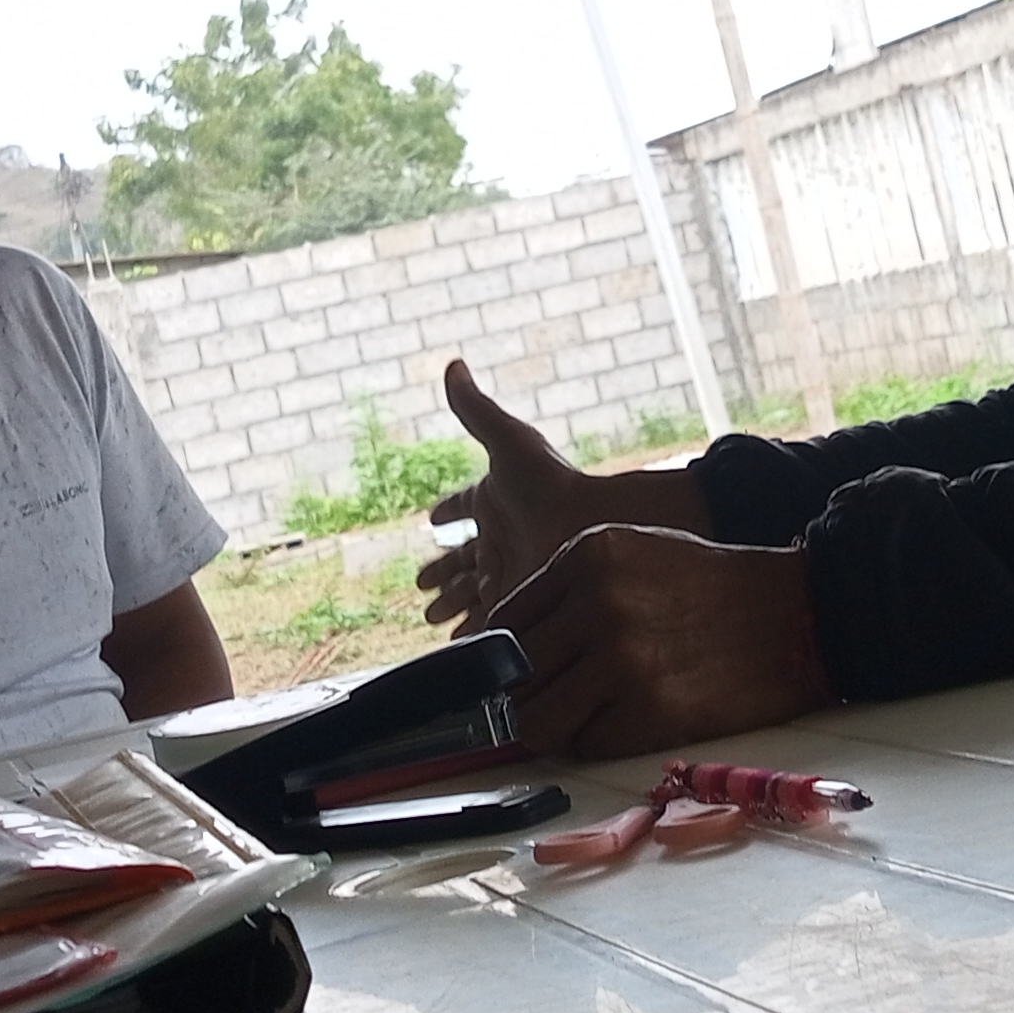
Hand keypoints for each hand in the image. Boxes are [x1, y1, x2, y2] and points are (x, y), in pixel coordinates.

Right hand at [419, 359, 710, 623]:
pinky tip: (456, 647)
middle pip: (463, 559)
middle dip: (442, 572)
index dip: (449, 510)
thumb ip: (475, 408)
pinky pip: (487, 621)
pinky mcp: (518, 602)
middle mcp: (501, 538)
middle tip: (422, 584)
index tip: (432, 519)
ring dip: (451, 605)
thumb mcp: (507, 441)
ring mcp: (510, 572)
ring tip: (431, 619)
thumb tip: (452, 365)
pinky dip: (470, 633)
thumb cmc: (551, 482)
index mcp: (494, 500)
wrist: (591, 526)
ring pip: (471, 593)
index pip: (464, 506)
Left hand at [493, 527, 829, 758]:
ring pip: (536, 721)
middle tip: (556, 704)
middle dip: (527, 699)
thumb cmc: (711, 588)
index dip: (508, 659)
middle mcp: (597, 602)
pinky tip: (629, 722)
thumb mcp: (634, 554)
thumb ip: (569, 590)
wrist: (798, 615)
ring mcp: (622, 658)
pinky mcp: (649, 709)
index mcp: (587, 555)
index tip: (523, 676)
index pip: (503, 622)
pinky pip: (585, 745)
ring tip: (586, 719)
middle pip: (513, 677)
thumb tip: (507, 652)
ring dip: (554, 729)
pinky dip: (598, 743)